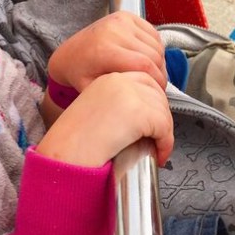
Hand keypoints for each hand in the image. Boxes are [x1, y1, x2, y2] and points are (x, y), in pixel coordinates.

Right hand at [37, 72, 172, 167]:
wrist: (68, 150)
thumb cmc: (78, 138)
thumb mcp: (97, 109)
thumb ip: (118, 104)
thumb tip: (145, 115)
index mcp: (109, 79)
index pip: (145, 81)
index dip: (154, 103)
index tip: (153, 123)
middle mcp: (120, 81)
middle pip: (158, 94)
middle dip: (162, 118)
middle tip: (157, 139)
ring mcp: (130, 95)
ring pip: (163, 112)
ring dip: (165, 133)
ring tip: (157, 150)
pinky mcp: (139, 112)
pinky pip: (164, 128)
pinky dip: (166, 144)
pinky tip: (159, 155)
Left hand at [48, 11, 166, 90]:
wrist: (70, 53)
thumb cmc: (81, 74)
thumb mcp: (94, 90)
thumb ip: (119, 92)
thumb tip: (146, 92)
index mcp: (104, 50)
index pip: (145, 65)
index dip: (157, 80)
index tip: (158, 90)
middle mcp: (113, 31)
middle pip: (153, 55)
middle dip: (159, 72)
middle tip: (156, 84)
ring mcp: (120, 20)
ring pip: (156, 44)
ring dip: (159, 60)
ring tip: (150, 72)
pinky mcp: (125, 16)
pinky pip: (153, 33)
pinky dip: (155, 47)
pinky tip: (146, 57)